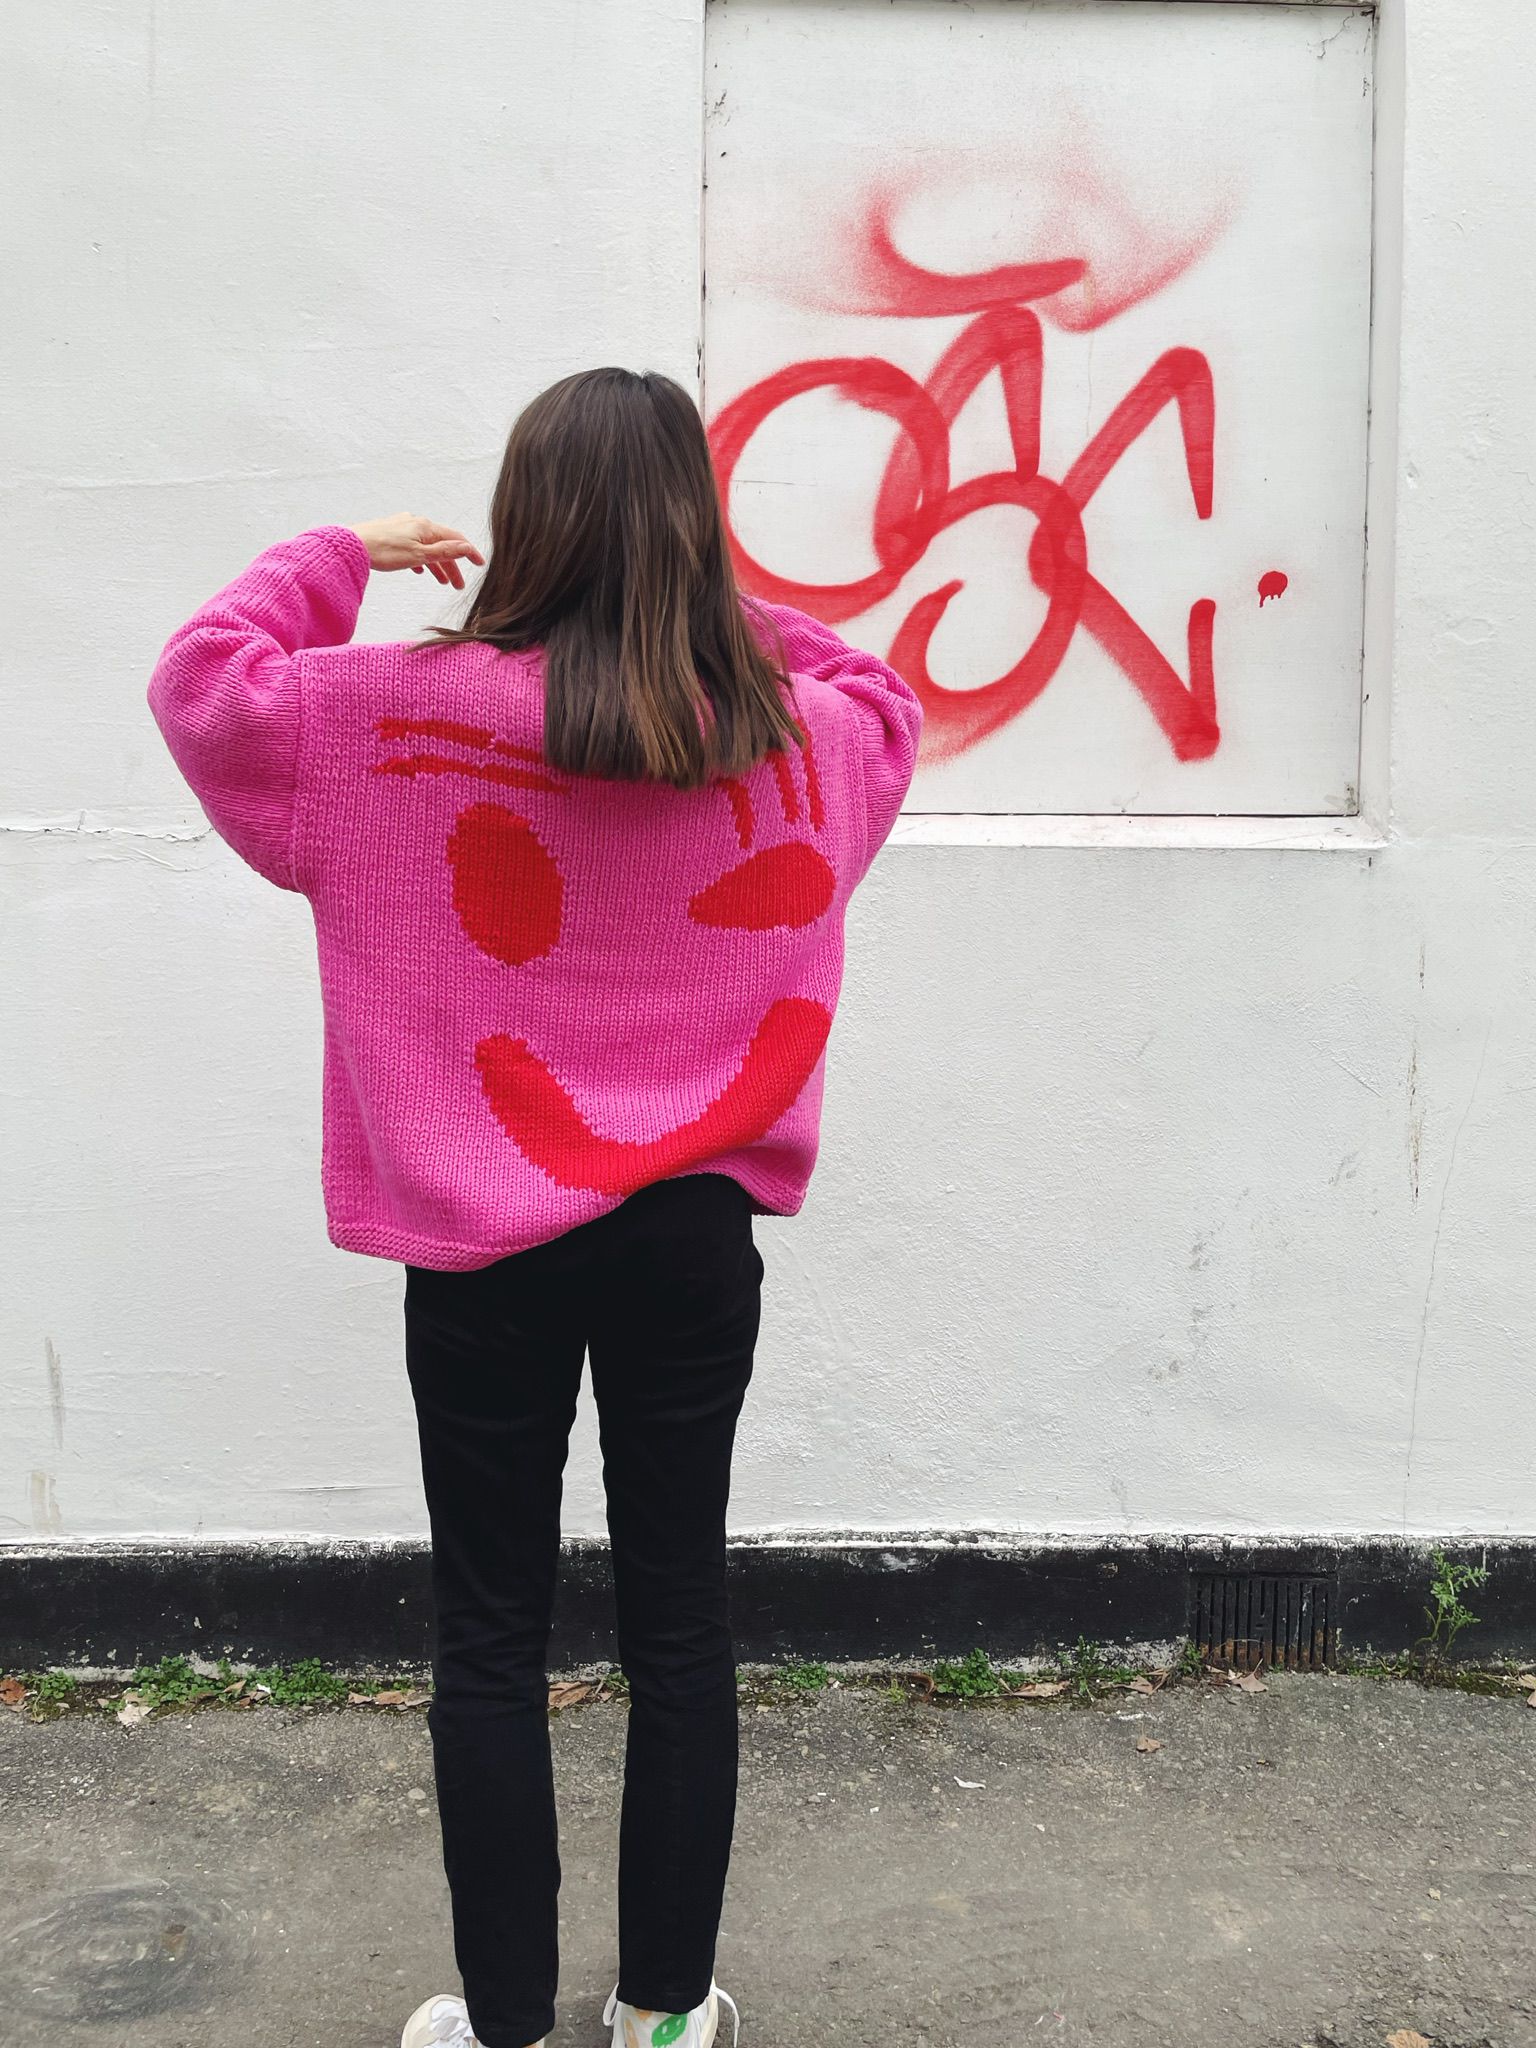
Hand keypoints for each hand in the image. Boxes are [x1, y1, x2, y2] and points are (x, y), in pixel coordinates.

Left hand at [351, 514, 485, 589]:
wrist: (352, 545)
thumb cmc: (383, 550)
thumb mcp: (419, 555)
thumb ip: (444, 552)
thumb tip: (467, 548)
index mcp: (426, 527)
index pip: (455, 539)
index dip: (469, 552)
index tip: (479, 564)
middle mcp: (416, 523)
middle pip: (441, 545)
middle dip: (451, 565)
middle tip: (458, 585)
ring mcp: (403, 526)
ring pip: (426, 546)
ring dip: (436, 564)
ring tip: (441, 581)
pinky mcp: (391, 532)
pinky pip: (412, 546)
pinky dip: (420, 558)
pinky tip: (417, 569)